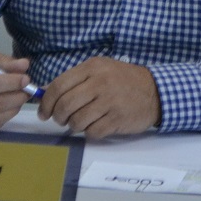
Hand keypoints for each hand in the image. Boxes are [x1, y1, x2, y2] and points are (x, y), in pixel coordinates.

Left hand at [38, 56, 159, 138]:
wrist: (156, 91)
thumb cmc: (124, 80)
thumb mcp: (101, 70)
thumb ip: (76, 80)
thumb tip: (47, 95)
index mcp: (93, 68)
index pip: (59, 86)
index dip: (46, 102)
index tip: (44, 112)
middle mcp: (100, 82)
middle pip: (65, 105)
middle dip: (58, 117)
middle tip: (61, 120)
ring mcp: (110, 101)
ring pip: (76, 121)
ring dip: (75, 126)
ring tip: (82, 122)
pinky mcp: (117, 119)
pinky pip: (92, 132)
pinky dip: (90, 132)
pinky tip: (97, 125)